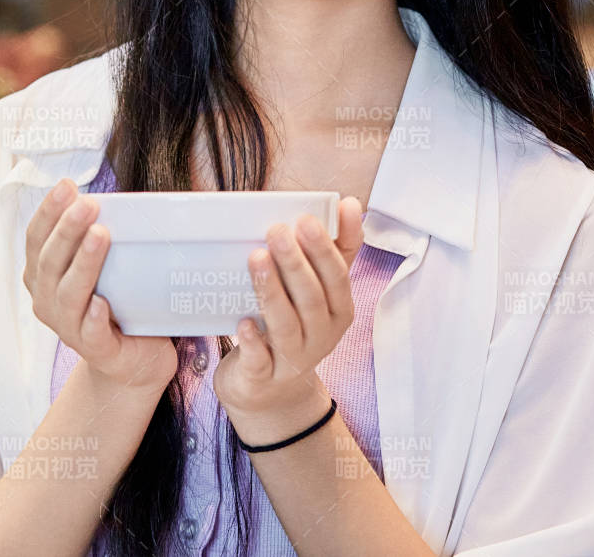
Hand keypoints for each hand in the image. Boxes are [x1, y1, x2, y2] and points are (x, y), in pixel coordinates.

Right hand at [22, 178, 176, 391]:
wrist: (134, 358)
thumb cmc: (118, 302)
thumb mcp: (104, 266)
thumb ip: (99, 236)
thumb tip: (120, 196)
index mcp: (44, 276)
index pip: (37, 238)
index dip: (48, 212)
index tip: (67, 185)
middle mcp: (48, 301)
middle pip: (49, 262)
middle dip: (66, 230)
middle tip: (88, 205)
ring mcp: (69, 328)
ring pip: (68, 295)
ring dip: (83, 263)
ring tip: (101, 236)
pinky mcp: (96, 350)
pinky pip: (90, 333)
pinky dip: (94, 317)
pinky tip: (102, 302)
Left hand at [214, 196, 364, 440]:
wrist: (268, 389)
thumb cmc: (295, 325)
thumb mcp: (320, 290)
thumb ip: (336, 248)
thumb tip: (350, 204)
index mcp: (338, 311)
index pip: (337, 277)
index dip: (323, 249)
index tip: (306, 219)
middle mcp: (321, 336)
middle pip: (312, 299)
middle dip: (295, 264)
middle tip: (276, 231)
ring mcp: (293, 360)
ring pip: (286, 326)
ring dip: (271, 291)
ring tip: (256, 258)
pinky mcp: (263, 377)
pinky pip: (260, 361)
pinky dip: (253, 342)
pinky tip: (243, 322)